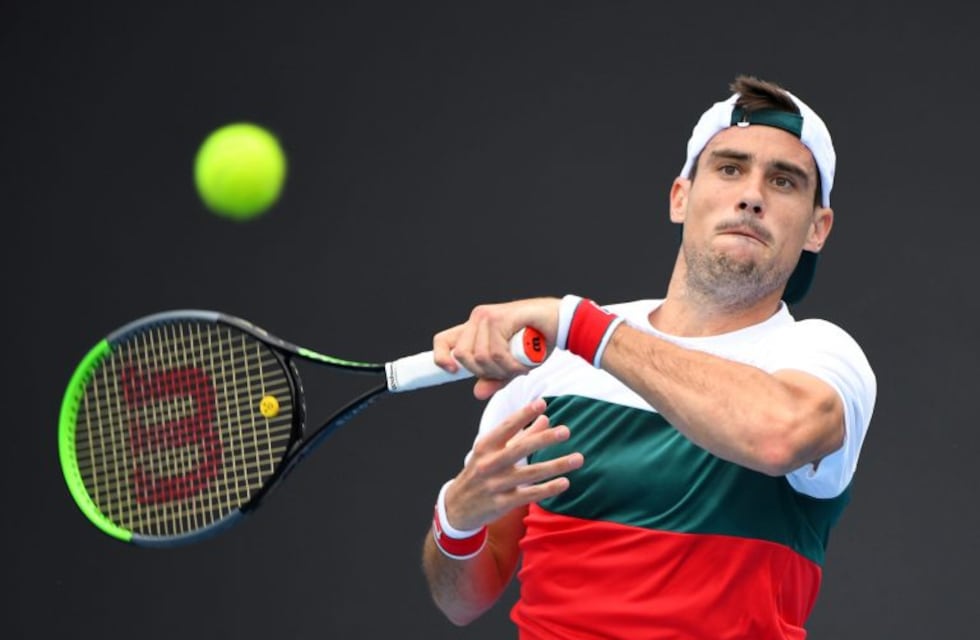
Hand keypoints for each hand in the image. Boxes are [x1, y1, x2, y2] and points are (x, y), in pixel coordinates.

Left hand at [434, 297, 560, 399]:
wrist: (560, 322)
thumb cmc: (537, 340)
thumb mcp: (512, 365)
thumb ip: (494, 378)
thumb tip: (477, 393)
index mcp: (474, 329)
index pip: (442, 340)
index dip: (440, 357)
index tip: (452, 371)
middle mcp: (476, 319)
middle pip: (462, 356)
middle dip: (486, 372)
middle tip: (508, 370)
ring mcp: (486, 317)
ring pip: (480, 357)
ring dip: (503, 369)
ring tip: (520, 366)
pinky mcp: (499, 317)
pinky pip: (496, 352)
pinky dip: (511, 365)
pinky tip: (523, 363)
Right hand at [443, 399, 583, 531]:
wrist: (457, 506)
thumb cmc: (480, 472)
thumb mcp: (493, 451)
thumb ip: (521, 434)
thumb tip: (545, 417)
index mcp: (485, 446)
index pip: (506, 427)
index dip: (523, 414)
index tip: (542, 403)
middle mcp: (489, 464)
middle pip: (519, 449)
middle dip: (543, 439)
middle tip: (566, 431)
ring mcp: (495, 485)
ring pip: (530, 474)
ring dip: (556, 465)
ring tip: (578, 458)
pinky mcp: (502, 503)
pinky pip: (529, 494)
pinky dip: (548, 489)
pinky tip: (565, 482)